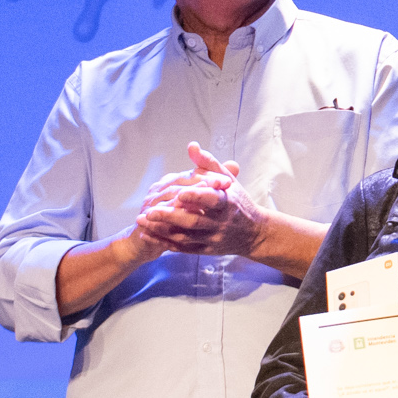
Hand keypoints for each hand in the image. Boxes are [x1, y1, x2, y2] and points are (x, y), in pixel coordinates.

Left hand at [133, 143, 268, 256]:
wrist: (254, 234)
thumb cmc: (238, 202)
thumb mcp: (228, 181)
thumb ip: (208, 164)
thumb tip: (191, 146)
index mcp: (227, 203)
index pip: (212, 200)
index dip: (197, 197)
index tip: (179, 193)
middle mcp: (221, 223)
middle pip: (194, 221)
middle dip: (170, 216)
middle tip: (150, 210)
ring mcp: (213, 238)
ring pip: (185, 237)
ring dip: (162, 230)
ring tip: (142, 221)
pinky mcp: (207, 250)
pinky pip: (183, 248)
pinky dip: (164, 242)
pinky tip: (148, 235)